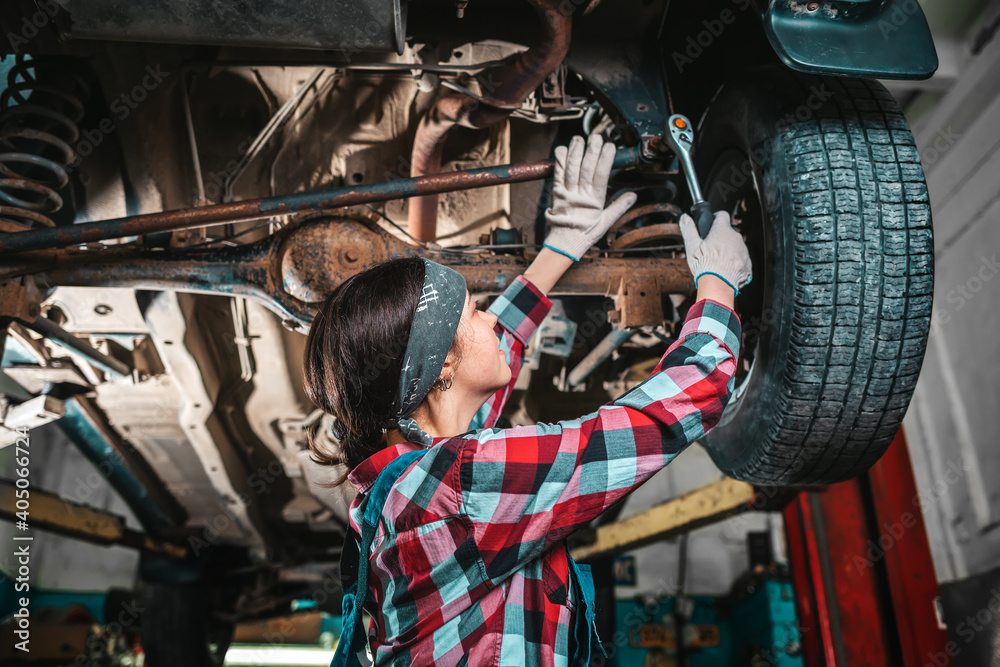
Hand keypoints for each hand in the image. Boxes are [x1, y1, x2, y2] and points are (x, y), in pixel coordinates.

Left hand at [542, 134, 637, 260]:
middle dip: (592, 151)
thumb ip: (619, 207)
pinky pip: (557, 174)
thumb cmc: (585, 233)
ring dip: (575, 152)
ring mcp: (567, 194)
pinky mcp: (556, 193)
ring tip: (579, 138)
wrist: (564, 244)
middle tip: (596, 137)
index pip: (601, 175)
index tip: (610, 146)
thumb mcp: (606, 222)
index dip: (605, 159)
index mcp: (595, 201)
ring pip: (571, 169)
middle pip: (586, 168)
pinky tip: (562, 149)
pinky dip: (559, 161)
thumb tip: (633, 195)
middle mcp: (580, 196)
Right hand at [679, 210, 752, 295]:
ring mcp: (743, 250)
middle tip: (710, 248)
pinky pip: (741, 259)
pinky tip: (725, 270)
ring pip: (736, 246)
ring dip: (728, 250)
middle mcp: (736, 237)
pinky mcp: (748, 263)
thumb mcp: (692, 246)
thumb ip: (689, 229)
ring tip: (717, 262)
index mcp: (722, 230)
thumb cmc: (705, 264)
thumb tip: (684, 218)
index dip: (716, 217)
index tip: (712, 222)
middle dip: (721, 237)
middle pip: (729, 232)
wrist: (719, 284)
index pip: (722, 215)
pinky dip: (734, 263)